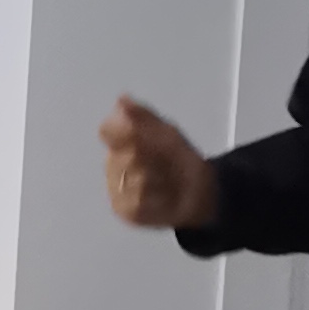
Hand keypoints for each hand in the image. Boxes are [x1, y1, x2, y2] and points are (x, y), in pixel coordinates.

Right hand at [99, 96, 220, 231]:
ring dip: (162, 178)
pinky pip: (140, 199)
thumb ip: (144, 117)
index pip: (108, 131)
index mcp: (118, 143)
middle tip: (169, 161)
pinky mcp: (124, 210)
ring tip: (170, 180)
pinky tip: (167, 197)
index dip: (131, 132)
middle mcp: (111, 165)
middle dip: (156, 155)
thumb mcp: (168, 133)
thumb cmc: (180, 160)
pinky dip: (160, 197)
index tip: (154, 136)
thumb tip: (121, 99)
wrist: (200, 193)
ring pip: (137, 177)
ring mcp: (115, 189)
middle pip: (129, 153)